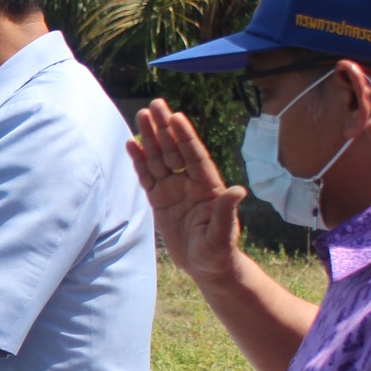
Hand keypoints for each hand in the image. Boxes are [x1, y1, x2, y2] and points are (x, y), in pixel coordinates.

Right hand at [126, 101, 247, 285]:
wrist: (206, 265)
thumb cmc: (218, 251)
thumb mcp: (222, 234)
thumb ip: (226, 212)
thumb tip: (238, 191)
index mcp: (208, 187)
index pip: (195, 157)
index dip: (186, 137)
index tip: (176, 117)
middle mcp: (190, 182)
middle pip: (175, 150)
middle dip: (164, 128)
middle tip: (155, 105)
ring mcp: (174, 189)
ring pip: (159, 159)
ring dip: (150, 138)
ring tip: (141, 116)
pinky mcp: (159, 199)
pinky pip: (147, 176)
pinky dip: (139, 161)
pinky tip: (132, 145)